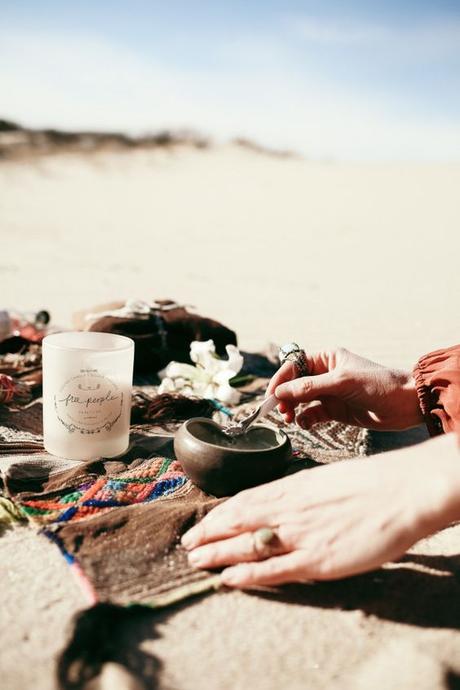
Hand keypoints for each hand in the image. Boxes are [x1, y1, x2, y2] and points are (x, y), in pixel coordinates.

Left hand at [181, 434, 459, 586]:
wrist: (400, 491)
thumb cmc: (370, 483)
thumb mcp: (326, 479)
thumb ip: (301, 493)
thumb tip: (283, 502)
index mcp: (293, 487)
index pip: (244, 500)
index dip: (219, 514)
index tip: (203, 522)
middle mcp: (289, 509)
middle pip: (237, 521)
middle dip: (209, 533)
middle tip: (187, 544)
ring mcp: (300, 535)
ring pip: (246, 544)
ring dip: (217, 552)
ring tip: (195, 560)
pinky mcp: (317, 560)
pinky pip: (273, 569)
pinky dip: (247, 575)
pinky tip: (228, 579)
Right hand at [267, 347, 422, 430]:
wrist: (405, 405)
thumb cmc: (378, 385)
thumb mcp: (342, 383)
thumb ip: (309, 388)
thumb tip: (279, 393)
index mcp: (327, 358)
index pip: (294, 366)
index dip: (281, 380)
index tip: (272, 396)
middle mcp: (326, 374)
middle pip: (294, 384)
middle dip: (285, 397)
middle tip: (281, 411)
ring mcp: (330, 393)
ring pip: (300, 401)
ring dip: (292, 409)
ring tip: (291, 419)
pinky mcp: (335, 411)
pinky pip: (311, 414)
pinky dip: (305, 420)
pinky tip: (306, 424)